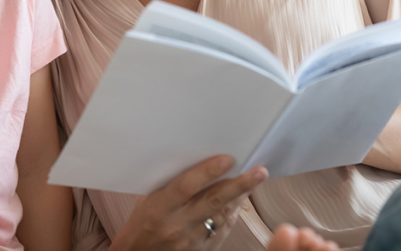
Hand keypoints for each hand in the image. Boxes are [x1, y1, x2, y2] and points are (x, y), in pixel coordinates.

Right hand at [110, 155, 267, 250]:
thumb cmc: (141, 225)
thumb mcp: (147, 201)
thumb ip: (171, 185)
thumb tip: (197, 164)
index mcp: (160, 208)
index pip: (187, 186)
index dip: (208, 172)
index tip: (228, 159)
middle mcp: (178, 224)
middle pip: (214, 201)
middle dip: (240, 185)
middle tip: (259, 171)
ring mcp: (192, 240)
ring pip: (223, 216)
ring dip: (241, 197)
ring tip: (255, 179)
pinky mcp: (202, 250)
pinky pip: (223, 230)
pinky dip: (233, 214)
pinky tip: (240, 201)